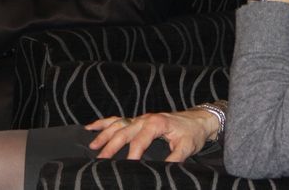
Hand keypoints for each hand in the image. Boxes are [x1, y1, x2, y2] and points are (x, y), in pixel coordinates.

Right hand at [84, 108, 218, 161]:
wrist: (198, 120)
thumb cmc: (192, 133)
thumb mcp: (187, 147)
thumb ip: (175, 159)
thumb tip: (163, 170)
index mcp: (156, 123)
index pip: (140, 140)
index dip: (133, 153)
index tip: (127, 166)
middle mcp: (145, 119)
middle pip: (124, 131)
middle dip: (111, 145)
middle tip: (100, 160)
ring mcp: (140, 118)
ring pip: (117, 124)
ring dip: (104, 134)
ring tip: (92, 146)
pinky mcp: (138, 120)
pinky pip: (118, 119)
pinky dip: (103, 123)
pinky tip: (90, 127)